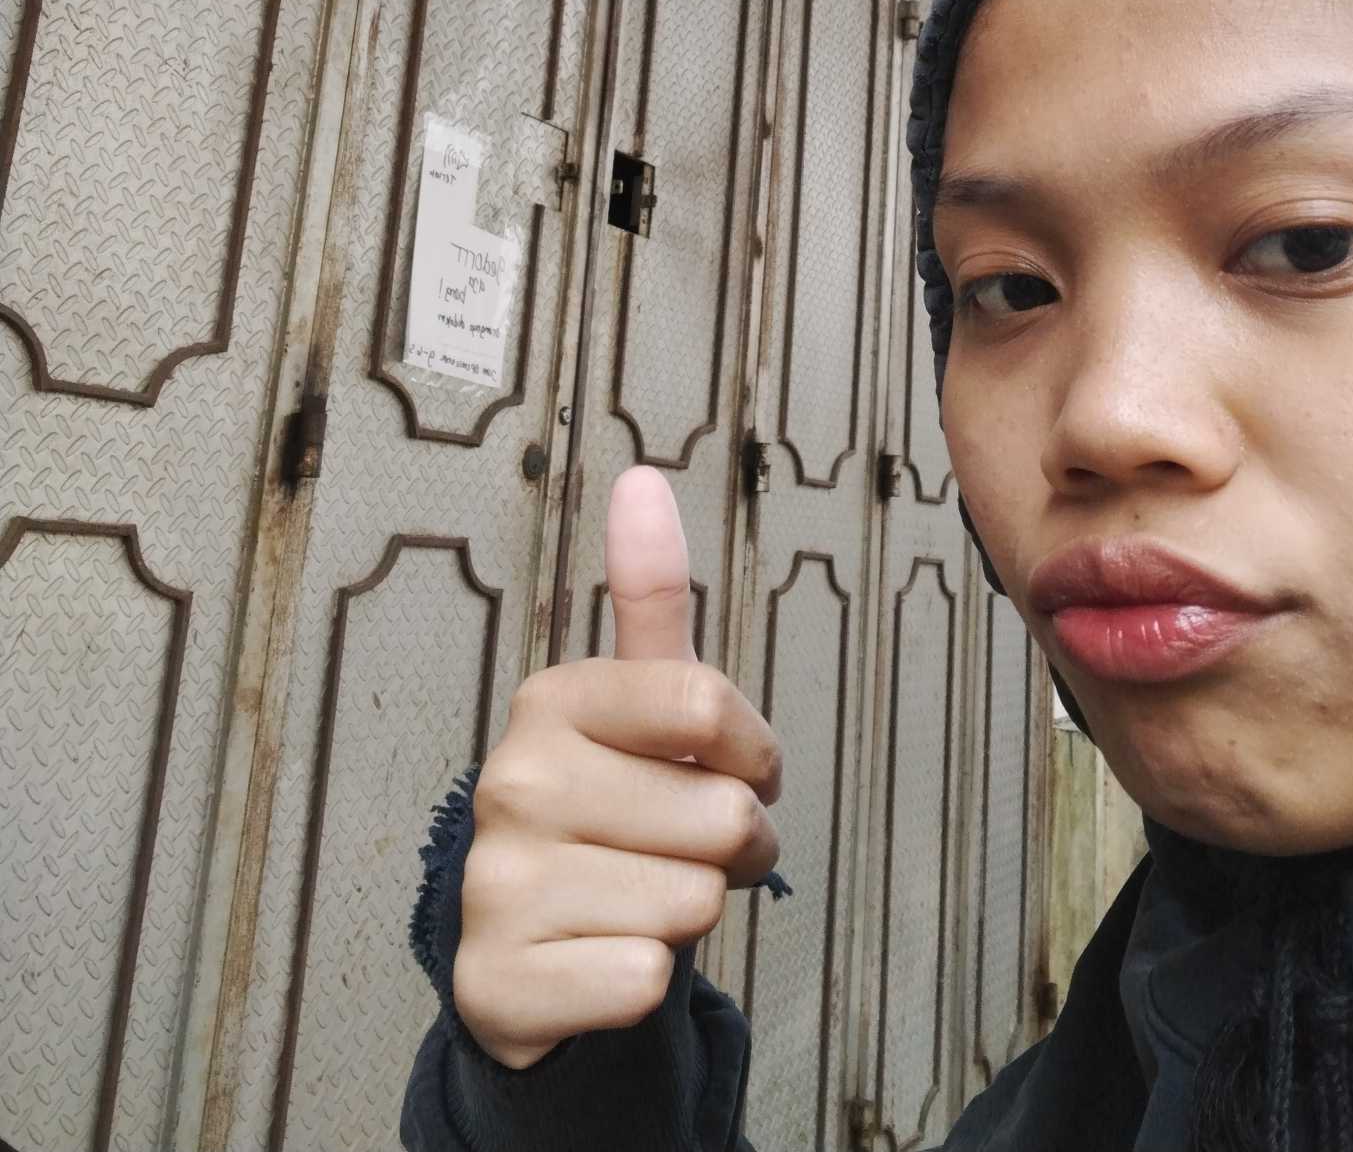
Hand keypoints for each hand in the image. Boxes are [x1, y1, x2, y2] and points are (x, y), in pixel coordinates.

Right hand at [454, 465, 781, 1068]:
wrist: (540, 952)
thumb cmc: (619, 813)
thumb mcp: (644, 704)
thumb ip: (651, 596)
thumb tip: (641, 476)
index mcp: (553, 699)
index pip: (709, 703)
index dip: (753, 752)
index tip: (728, 766)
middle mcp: (512, 779)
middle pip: (720, 812)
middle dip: (734, 846)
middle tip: (684, 850)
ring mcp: (495, 884)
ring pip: (694, 902)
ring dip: (694, 915)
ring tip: (644, 901)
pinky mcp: (496, 982)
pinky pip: (644, 979)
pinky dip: (644, 981)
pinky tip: (601, 960)